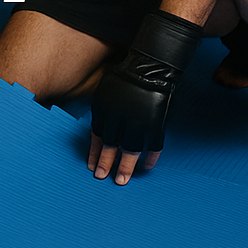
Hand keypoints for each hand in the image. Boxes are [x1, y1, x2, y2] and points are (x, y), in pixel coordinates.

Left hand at [88, 10, 201, 183]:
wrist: (149, 67)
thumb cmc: (126, 77)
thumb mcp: (105, 92)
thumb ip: (103, 112)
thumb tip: (100, 131)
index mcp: (105, 110)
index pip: (97, 136)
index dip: (94, 152)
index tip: (91, 165)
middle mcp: (119, 119)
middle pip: (111, 147)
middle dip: (106, 163)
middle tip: (102, 177)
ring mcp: (138, 123)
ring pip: (130, 151)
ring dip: (125, 167)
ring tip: (122, 180)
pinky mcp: (155, 125)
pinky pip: (153, 147)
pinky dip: (150, 159)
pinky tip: (146, 167)